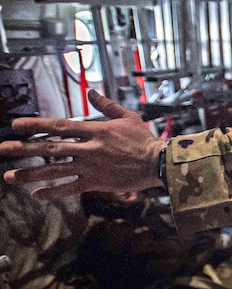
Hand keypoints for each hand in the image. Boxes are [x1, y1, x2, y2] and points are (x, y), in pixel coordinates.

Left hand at [0, 90, 163, 200]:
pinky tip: (36, 195)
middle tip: (3, 149)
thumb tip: (91, 92)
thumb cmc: (144, 139)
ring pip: (56, 171)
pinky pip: (71, 188)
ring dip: (31, 174)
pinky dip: (53, 192)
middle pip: (51, 149)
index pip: (60, 127)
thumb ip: (107, 105)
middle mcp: (90, 148)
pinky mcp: (97, 182)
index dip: (36, 125)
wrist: (159, 163)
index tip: (16, 125)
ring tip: (10, 176)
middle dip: (24, 149)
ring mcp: (92, 167)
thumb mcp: (128, 117)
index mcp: (96, 131)